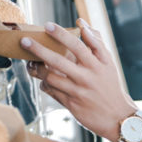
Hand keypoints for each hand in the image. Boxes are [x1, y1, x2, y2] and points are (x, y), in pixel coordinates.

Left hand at [22, 21, 135, 140]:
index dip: (61, 34)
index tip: (47, 25)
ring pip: (50, 78)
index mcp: (96, 65)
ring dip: (37, 69)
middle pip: (57, 61)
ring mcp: (77, 92)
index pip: (76, 45)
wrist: (117, 117)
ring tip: (31, 63)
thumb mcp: (109, 63)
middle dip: (38, 50)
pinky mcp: (71, 105)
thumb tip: (81, 24)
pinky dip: (44, 84)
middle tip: (24, 41)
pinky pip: (52, 92)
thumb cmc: (111, 86)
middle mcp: (85, 78)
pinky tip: (42, 80)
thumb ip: (96, 42)